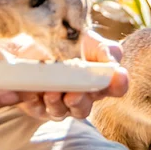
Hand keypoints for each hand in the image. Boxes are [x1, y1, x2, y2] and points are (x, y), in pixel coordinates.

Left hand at [12, 29, 128, 120]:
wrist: (31, 44)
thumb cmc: (66, 41)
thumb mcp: (88, 38)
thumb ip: (105, 48)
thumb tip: (112, 62)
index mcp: (97, 81)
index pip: (115, 88)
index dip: (118, 84)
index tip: (119, 75)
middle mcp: (80, 97)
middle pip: (85, 107)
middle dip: (81, 100)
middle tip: (74, 93)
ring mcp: (58, 104)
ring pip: (61, 112)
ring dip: (57, 103)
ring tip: (51, 92)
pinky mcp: (36, 106)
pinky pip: (36, 108)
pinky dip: (34, 101)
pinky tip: (31, 92)